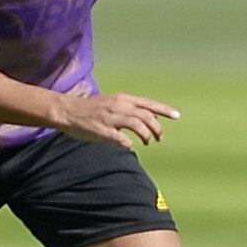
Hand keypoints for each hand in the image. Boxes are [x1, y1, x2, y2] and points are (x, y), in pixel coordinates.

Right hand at [60, 93, 179, 149]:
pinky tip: (130, 146)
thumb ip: (132, 109)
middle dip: (157, 129)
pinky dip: (128, 143)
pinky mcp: (102, 130)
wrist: (68, 111)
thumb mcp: (114, 103)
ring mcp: (110, 117)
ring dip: (146, 135)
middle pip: (146, 116)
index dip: (164, 110)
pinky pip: (120, 138)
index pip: (149, 104)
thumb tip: (152, 118)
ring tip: (147, 142)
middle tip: (159, 138)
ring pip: (137, 125)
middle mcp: (119, 106)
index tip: (177, 116)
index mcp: (123, 99)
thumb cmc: (93, 109)